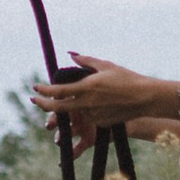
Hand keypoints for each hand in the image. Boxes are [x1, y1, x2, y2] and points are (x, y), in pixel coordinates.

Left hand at [33, 53, 157, 141]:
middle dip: (43, 105)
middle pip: (58, 108)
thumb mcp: (105, 65)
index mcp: (86, 87)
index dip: (44, 90)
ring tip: (61, 102)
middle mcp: (87, 103)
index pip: (58, 91)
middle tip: (34, 101)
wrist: (144, 97)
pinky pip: (87, 117)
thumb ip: (86, 61)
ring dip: (66, 108)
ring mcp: (93, 115)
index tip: (36, 88)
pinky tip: (90, 105)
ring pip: (73, 113)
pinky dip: (84, 111)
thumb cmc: (126, 78)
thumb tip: (71, 56)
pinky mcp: (100, 123)